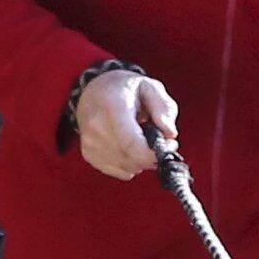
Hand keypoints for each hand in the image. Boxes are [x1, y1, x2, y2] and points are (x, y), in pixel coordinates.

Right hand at [74, 66, 179, 180]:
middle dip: (152, 156)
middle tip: (160, 140)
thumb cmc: (125, 88)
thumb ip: (164, 108)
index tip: (170, 145)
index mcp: (112, 107)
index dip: (154, 152)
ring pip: (126, 168)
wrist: (94, 89)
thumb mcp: (150, 87)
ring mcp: (89, 142)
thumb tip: (169, 134)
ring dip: (142, 160)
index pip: (131, 143)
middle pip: (131, 159)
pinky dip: (130, 165)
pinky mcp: (88, 153)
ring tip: (143, 140)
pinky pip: (118, 171)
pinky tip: (130, 147)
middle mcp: (96, 126)